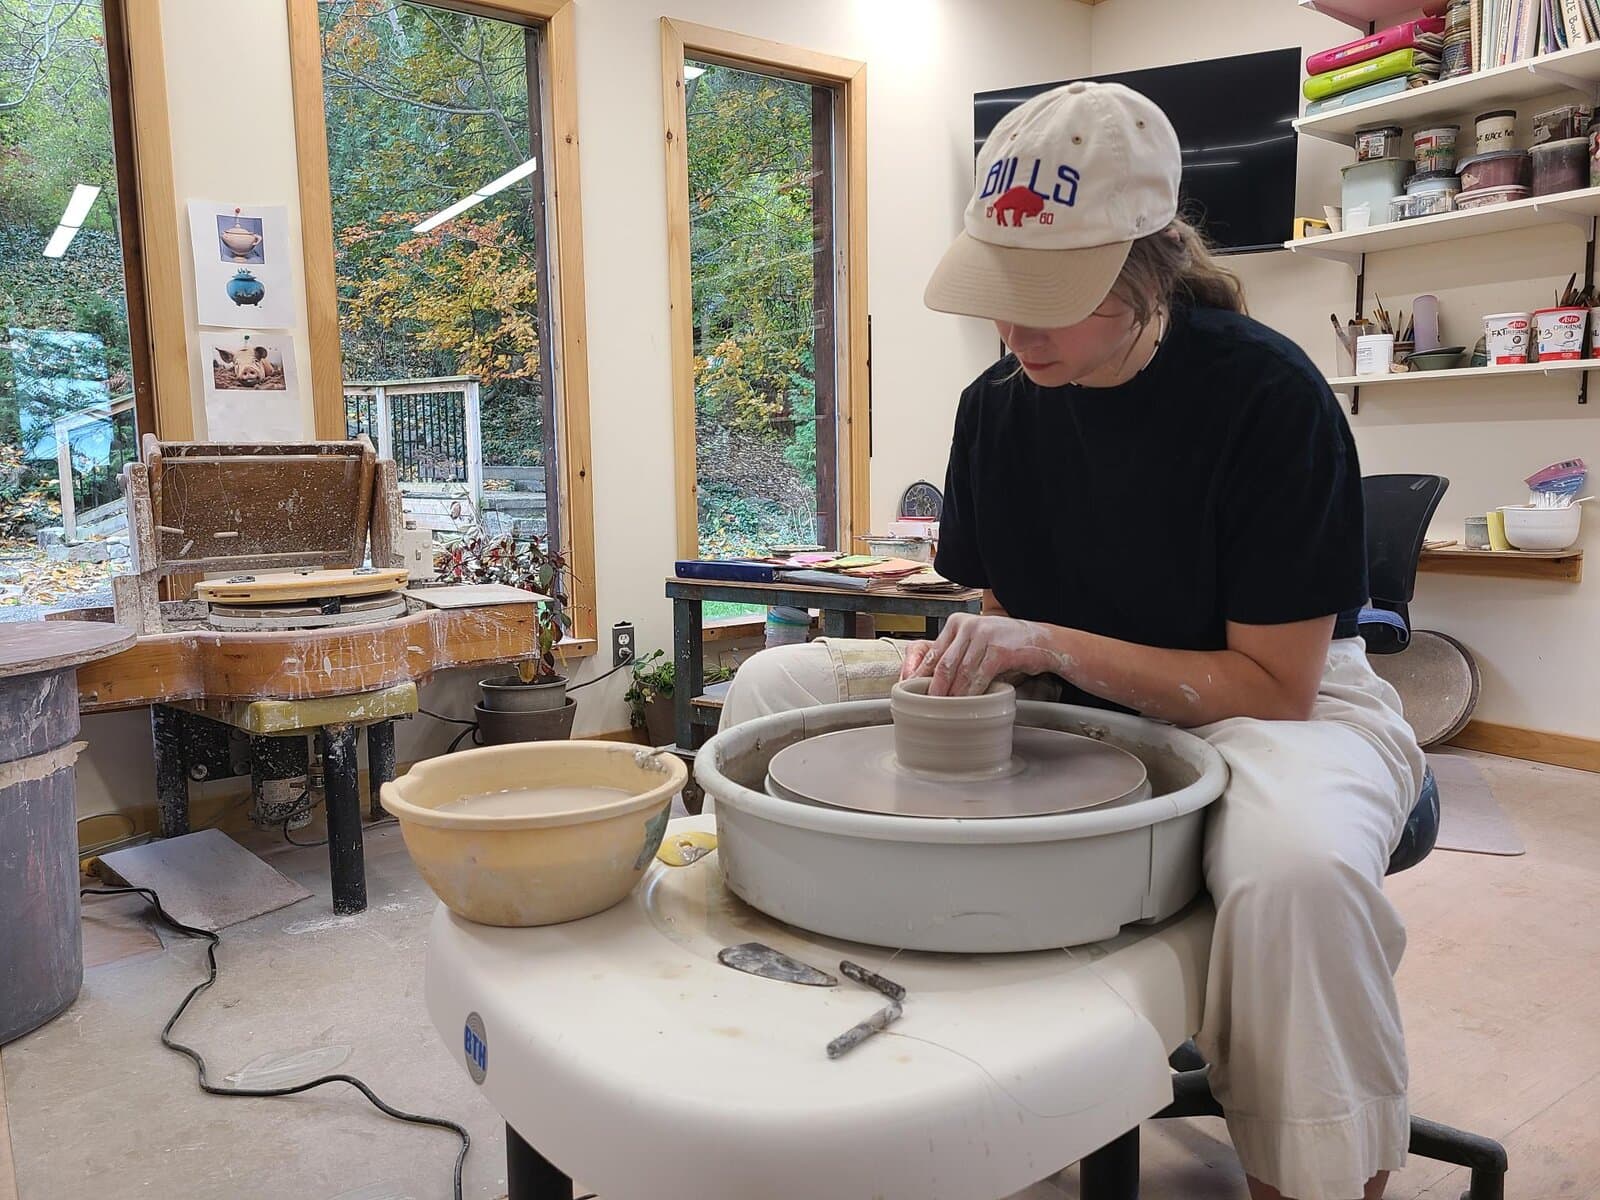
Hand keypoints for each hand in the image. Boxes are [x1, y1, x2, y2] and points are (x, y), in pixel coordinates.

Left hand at [899, 613, 1057, 696]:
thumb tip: (931, 681)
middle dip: (934, 689)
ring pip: (961, 672)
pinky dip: (972, 694)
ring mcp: (984, 636)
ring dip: (953, 695)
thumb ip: (956, 655)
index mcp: (957, 623)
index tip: (912, 691)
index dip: (920, 675)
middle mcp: (968, 626)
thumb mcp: (976, 643)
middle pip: (944, 664)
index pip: (933, 652)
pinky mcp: (999, 650)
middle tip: (927, 707)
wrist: (1041, 641)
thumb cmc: (1006, 645)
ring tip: (946, 711)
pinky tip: (969, 706)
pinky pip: (980, 677)